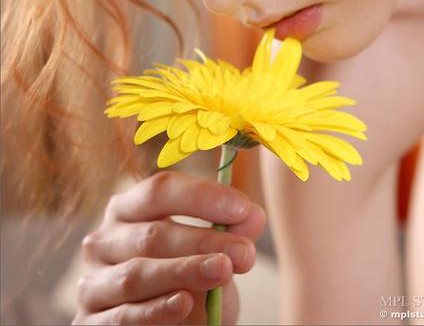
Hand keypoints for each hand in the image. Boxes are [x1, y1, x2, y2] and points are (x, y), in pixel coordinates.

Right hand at [72, 171, 266, 324]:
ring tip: (222, 272)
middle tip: (244, 253)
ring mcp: (93, 281)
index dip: (203, 197)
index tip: (243, 210)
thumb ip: (229, 232)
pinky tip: (185, 304)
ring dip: (183, 272)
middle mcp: (104, 239)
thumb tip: (253, 215)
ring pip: (137, 273)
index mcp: (128, 208)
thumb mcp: (210, 252)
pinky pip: (123, 315)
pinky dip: (156, 309)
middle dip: (203, 242)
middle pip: (152, 234)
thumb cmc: (185, 278)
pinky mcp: (91, 322)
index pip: (160, 190)